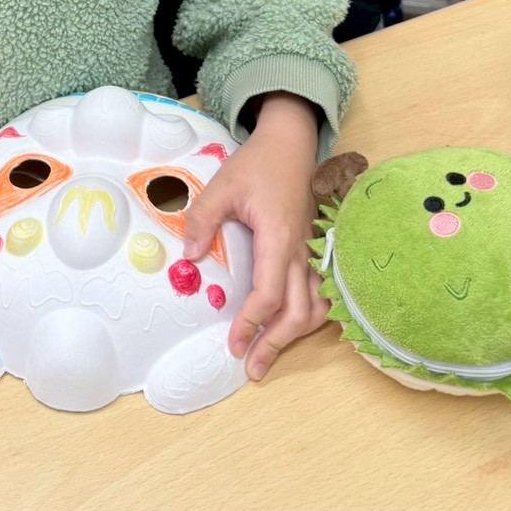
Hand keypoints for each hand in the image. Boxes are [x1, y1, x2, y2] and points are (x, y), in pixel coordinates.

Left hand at [183, 93, 327, 380]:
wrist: (290, 143)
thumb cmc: (258, 164)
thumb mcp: (223, 186)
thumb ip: (203, 220)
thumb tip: (190, 257)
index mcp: (279, 239)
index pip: (269, 295)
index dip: (251, 324)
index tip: (233, 344)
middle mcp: (301, 251)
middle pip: (299, 312)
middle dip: (276, 344)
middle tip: (252, 367)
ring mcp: (310, 251)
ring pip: (316, 306)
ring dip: (296, 334)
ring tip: (271, 353)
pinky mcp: (312, 249)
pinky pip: (320, 292)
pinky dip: (311, 315)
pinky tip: (294, 326)